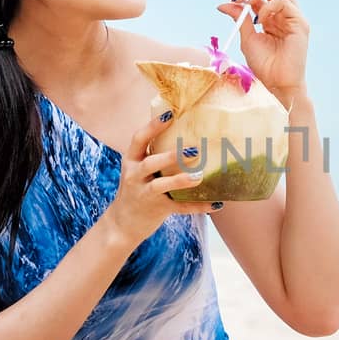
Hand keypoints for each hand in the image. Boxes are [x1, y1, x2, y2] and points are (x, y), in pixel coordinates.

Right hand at [106, 112, 217, 246]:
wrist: (121, 225)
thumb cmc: (137, 189)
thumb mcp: (138, 170)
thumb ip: (154, 154)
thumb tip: (186, 132)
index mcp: (131, 160)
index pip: (139, 139)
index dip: (153, 126)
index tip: (171, 114)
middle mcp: (135, 176)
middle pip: (150, 162)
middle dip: (171, 156)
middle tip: (193, 149)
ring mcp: (145, 194)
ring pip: (161, 185)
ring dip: (181, 180)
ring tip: (199, 176)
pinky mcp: (157, 210)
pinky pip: (179, 207)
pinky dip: (199, 206)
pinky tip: (217, 203)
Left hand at [215, 0, 308, 99]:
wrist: (278, 84)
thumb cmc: (265, 66)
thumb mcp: (247, 38)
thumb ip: (239, 18)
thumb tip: (223, 2)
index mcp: (273, 18)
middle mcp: (285, 15)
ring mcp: (294, 18)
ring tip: (247, 2)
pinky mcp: (300, 23)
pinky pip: (284, 2)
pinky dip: (268, 6)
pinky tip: (260, 20)